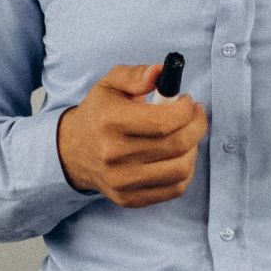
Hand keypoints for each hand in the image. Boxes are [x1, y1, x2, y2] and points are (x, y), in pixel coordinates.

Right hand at [56, 62, 208, 207]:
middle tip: (195, 115)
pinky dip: (185, 170)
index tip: (187, 101)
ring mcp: (121, 181)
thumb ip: (135, 74)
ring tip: (186, 135)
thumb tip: (159, 72)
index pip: (162, 121)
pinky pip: (175, 188)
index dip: (186, 110)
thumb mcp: (110, 85)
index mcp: (109, 122)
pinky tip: (178, 155)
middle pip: (177, 144)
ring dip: (193, 148)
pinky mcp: (129, 198)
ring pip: (181, 169)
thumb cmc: (99, 114)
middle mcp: (113, 154)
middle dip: (197, 125)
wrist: (73, 151)